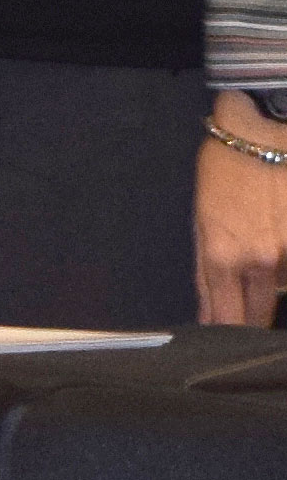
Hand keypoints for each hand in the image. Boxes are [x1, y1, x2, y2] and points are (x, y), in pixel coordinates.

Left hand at [196, 94, 286, 323]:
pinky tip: (274, 264)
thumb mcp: (200, 216)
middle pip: (256, 315)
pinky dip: (284, 274)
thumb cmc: (224, 170)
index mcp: (222, 254)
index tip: (217, 345)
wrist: (259, 134)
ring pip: (280, 294)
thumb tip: (208, 309)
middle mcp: (259, 261)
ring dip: (271, 296)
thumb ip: (205, 267)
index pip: (222, 314)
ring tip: (261, 283)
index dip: (220, 333)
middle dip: (247, 325)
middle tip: (242, 333)